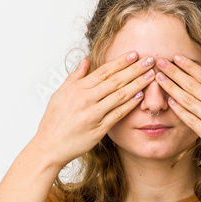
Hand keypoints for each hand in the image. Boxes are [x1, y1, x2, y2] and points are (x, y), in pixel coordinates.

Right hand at [33, 51, 156, 167]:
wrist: (49, 146)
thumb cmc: (53, 121)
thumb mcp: (59, 94)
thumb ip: (75, 77)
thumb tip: (86, 61)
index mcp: (77, 89)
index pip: (104, 71)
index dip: (121, 62)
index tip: (135, 54)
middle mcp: (86, 100)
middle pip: (115, 81)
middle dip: (135, 69)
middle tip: (150, 60)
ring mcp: (93, 115)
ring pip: (120, 96)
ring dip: (137, 84)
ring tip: (151, 75)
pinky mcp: (98, 130)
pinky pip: (118, 114)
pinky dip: (130, 105)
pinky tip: (140, 96)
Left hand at [152, 55, 200, 175]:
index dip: (189, 66)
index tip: (176, 56)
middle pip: (192, 85)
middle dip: (174, 72)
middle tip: (160, 61)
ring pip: (188, 100)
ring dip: (171, 87)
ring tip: (158, 78)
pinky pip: (190, 120)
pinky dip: (179, 110)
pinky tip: (169, 101)